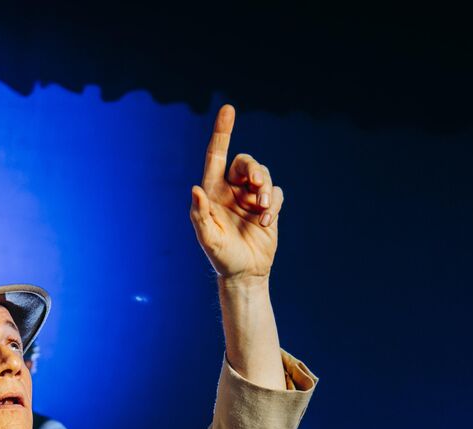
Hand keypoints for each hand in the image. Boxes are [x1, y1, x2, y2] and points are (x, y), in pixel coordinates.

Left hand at [190, 104, 283, 280]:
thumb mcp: (208, 239)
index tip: (229, 109)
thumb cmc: (222, 258)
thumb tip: (196, 189)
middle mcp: (232, 190)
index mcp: (213, 191)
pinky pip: (277, 193)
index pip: (217, 155)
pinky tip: (267, 221)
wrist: (245, 274)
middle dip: (254, 170)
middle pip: (246, 163)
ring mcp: (251, 198)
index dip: (222, 131)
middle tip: (257, 185)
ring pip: (264, 176)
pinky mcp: (268, 207)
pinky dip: (274, 204)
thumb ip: (200, 215)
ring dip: (265, 189)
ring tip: (263, 210)